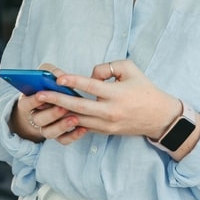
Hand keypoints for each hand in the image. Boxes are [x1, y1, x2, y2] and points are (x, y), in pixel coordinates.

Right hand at [8, 73, 82, 142]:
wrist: (54, 100)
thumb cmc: (49, 84)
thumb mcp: (47, 74)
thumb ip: (51, 73)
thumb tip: (60, 76)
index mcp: (28, 102)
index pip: (26, 104)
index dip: (33, 101)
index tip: (40, 94)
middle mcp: (35, 117)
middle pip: (38, 120)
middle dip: (51, 113)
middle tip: (63, 107)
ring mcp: (46, 128)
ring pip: (49, 133)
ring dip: (61, 126)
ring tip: (75, 119)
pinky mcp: (58, 135)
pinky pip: (63, 140)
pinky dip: (72, 136)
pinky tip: (83, 128)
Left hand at [34, 60, 182, 146]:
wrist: (159, 116)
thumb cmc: (144, 89)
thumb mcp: (130, 70)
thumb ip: (108, 67)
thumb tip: (90, 75)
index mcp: (117, 94)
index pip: (91, 86)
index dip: (74, 81)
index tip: (58, 77)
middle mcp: (110, 111)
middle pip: (78, 106)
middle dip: (57, 100)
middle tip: (39, 95)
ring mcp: (107, 124)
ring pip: (78, 119)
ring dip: (60, 112)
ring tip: (44, 105)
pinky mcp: (106, 132)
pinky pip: (84, 126)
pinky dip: (71, 120)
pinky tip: (58, 115)